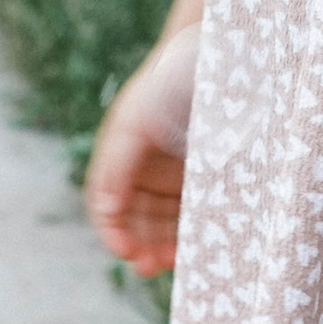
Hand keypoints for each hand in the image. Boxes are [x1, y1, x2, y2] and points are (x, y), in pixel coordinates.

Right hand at [84, 29, 199, 274]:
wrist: (217, 56)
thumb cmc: (168, 86)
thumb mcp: (135, 124)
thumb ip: (117, 165)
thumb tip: (105, 211)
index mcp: (122, 155)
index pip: (108, 205)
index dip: (112, 231)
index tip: (126, 252)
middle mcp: (146, 168)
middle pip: (136, 220)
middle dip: (141, 245)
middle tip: (151, 267)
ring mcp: (176, 173)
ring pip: (165, 222)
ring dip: (165, 245)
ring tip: (174, 262)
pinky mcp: (206, 176)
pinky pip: (194, 212)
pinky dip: (192, 231)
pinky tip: (197, 246)